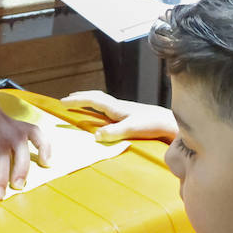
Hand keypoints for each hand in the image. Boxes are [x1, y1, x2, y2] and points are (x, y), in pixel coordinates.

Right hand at [60, 90, 176, 141]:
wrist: (170, 123)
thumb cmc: (152, 124)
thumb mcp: (131, 129)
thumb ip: (113, 132)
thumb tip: (95, 135)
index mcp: (115, 107)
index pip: (92, 100)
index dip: (76, 100)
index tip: (62, 101)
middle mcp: (119, 106)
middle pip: (96, 97)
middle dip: (80, 97)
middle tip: (67, 99)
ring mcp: (125, 109)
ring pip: (102, 101)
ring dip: (90, 100)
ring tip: (81, 103)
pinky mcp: (131, 115)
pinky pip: (109, 107)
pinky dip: (100, 107)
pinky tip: (103, 115)